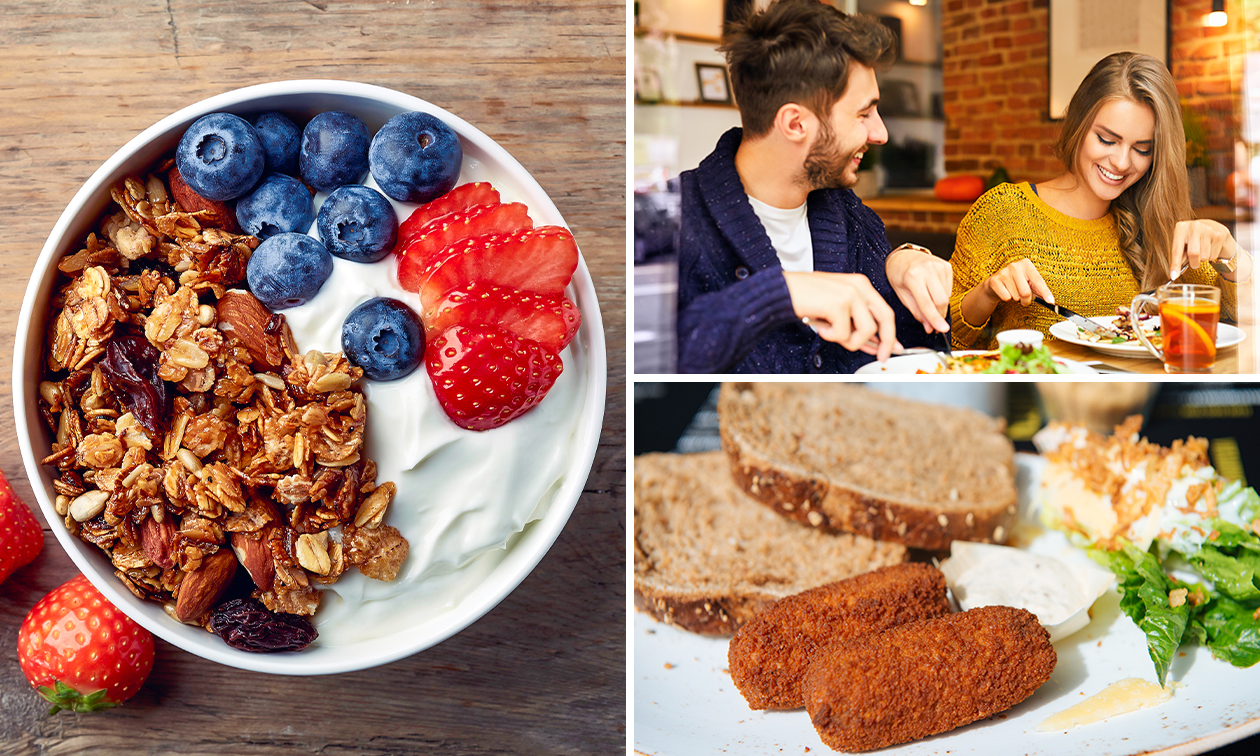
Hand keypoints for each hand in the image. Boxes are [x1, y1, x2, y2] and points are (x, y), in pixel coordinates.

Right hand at [783, 271, 899, 361]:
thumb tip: (874, 344)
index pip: (884, 311)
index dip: (890, 334)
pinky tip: (820, 327)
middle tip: (880, 356)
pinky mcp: (838, 304)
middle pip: (885, 319)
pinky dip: (831, 336)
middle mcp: (859, 286)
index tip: (891, 349)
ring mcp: (850, 294)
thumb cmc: (805, 299)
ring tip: (832, 333)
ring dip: (850, 341)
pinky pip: (844, 334)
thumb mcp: (837, 309)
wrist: (782, 290)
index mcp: (860, 284)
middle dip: (885, 342)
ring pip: (866, 330)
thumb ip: (856, 323)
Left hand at [885, 245, 950, 332]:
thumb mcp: (901, 295)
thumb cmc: (899, 276)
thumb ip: (916, 312)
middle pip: (941, 301)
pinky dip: (943, 295)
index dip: (935, 319)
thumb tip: (930, 328)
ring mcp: (939, 265)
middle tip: (934, 324)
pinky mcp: (947, 265)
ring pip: (946, 296)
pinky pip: (949, 289)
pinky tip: (932, 290)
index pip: (927, 303)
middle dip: (939, 315)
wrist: (903, 256)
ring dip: (940, 305)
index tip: (943, 330)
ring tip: (928, 300)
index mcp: (913, 276)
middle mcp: (927, 269)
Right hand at [958, 257, 1052, 329]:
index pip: (1038, 280)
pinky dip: (1006, 298)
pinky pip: (1006, 297)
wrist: (995, 283)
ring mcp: (1003, 272)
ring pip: (1015, 296)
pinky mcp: (994, 281)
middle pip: (1026, 292)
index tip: (1050, 301)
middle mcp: (1015, 266)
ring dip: (1015, 298)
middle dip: (1026, 300)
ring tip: (1012, 291)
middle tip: (1024, 300)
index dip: (1045, 292)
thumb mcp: (1029, 282)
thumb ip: (1039, 289)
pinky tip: (1005, 291)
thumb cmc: (1015, 283)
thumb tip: (1050, 300)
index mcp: (1026, 264)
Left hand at [1170, 219, 1246, 279]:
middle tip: (1194, 263)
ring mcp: (1208, 229)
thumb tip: (1176, 273)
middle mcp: (1194, 227)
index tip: (1174, 276)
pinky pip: (1213, 255)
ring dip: (1203, 260)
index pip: (1176, 250)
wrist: (1213, 227)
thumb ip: (1179, 255)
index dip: (1175, 265)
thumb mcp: (1184, 243)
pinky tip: (1210, 248)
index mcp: (1181, 228)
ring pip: (1204, 256)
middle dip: (1193, 263)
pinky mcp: (1220, 235)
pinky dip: (1211, 257)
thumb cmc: (1194, 237)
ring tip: (1202, 251)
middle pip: (1193, 254)